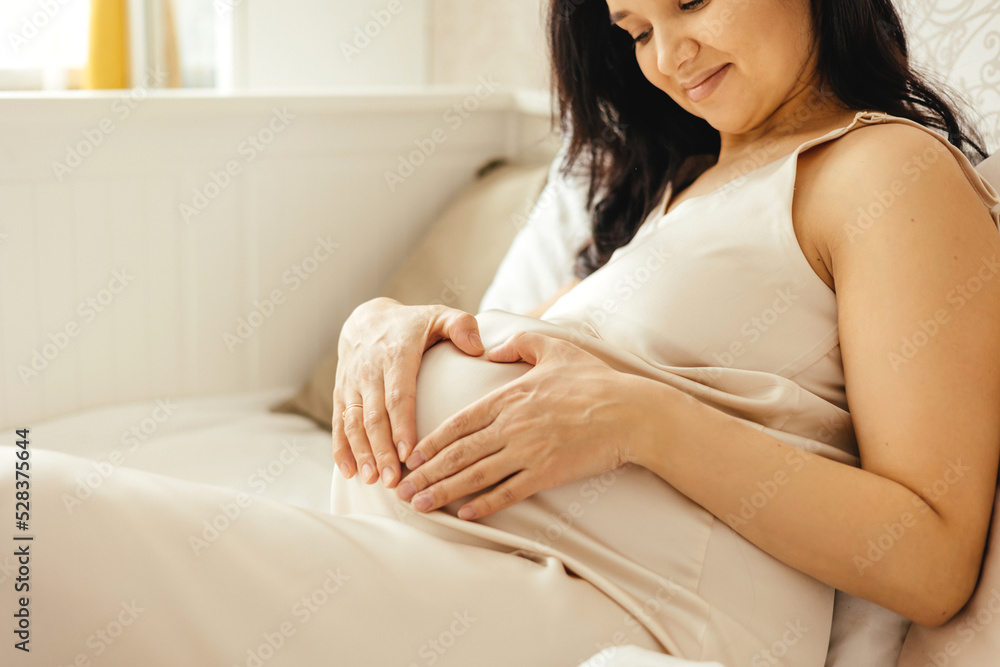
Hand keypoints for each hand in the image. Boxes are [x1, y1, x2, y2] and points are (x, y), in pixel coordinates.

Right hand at [332, 297, 484, 487]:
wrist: (366, 319)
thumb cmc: (412, 324)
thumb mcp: (439, 315)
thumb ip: (461, 326)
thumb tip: (478, 347)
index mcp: (396, 354)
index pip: (398, 394)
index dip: (401, 424)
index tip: (408, 453)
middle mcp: (369, 370)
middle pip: (374, 415)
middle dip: (382, 449)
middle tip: (393, 479)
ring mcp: (352, 383)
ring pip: (353, 422)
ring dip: (362, 452)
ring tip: (373, 479)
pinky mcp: (341, 393)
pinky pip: (338, 422)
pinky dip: (341, 448)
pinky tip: (349, 472)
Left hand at [394, 331, 650, 518]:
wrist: (630, 412)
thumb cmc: (594, 379)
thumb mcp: (554, 348)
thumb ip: (519, 343)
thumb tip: (491, 348)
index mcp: (509, 397)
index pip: (459, 423)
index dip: (431, 442)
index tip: (410, 456)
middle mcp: (512, 426)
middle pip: (459, 454)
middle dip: (426, 473)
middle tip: (401, 489)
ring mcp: (528, 452)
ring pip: (477, 476)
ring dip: (445, 492)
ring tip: (420, 505)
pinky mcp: (547, 473)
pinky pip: (509, 492)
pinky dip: (485, 505)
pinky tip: (465, 515)